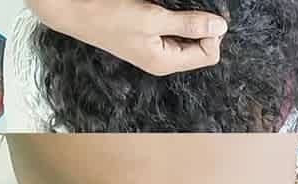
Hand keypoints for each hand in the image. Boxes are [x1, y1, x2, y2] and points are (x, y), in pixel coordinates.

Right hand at [33, 0, 227, 75]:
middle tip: (187, 8)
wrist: (77, 12)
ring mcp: (156, 50)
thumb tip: (219, 27)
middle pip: (202, 47)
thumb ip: (188, 24)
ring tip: (172, 9)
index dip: (212, 33)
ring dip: (190, 20)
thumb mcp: (152, 18)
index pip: (209, 54)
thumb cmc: (108, 17)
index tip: (202, 14)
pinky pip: (175, 31)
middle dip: (202, 26)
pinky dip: (177, 18)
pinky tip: (164, 9)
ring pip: (190, 37)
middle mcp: (164, 60)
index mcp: (166, 62)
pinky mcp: (149, 38)